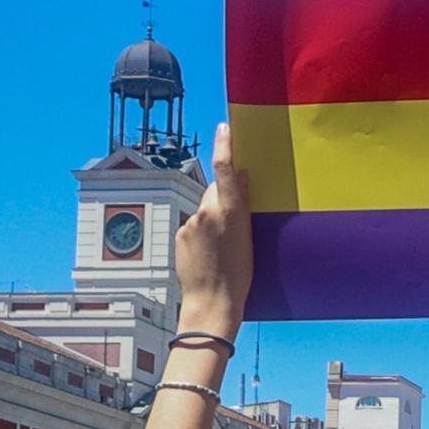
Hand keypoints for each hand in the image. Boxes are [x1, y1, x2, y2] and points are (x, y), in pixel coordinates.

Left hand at [175, 123, 252, 338]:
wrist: (211, 303)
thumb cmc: (238, 276)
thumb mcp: (249, 238)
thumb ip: (241, 206)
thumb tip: (239, 179)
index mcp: (229, 212)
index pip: (225, 169)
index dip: (225, 144)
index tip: (224, 126)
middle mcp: (205, 213)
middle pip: (215, 190)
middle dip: (224, 196)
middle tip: (237, 218)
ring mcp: (189, 223)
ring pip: (204, 208)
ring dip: (213, 217)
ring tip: (224, 245)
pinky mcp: (179, 235)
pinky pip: (193, 224)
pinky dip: (202, 231)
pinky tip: (210, 252)